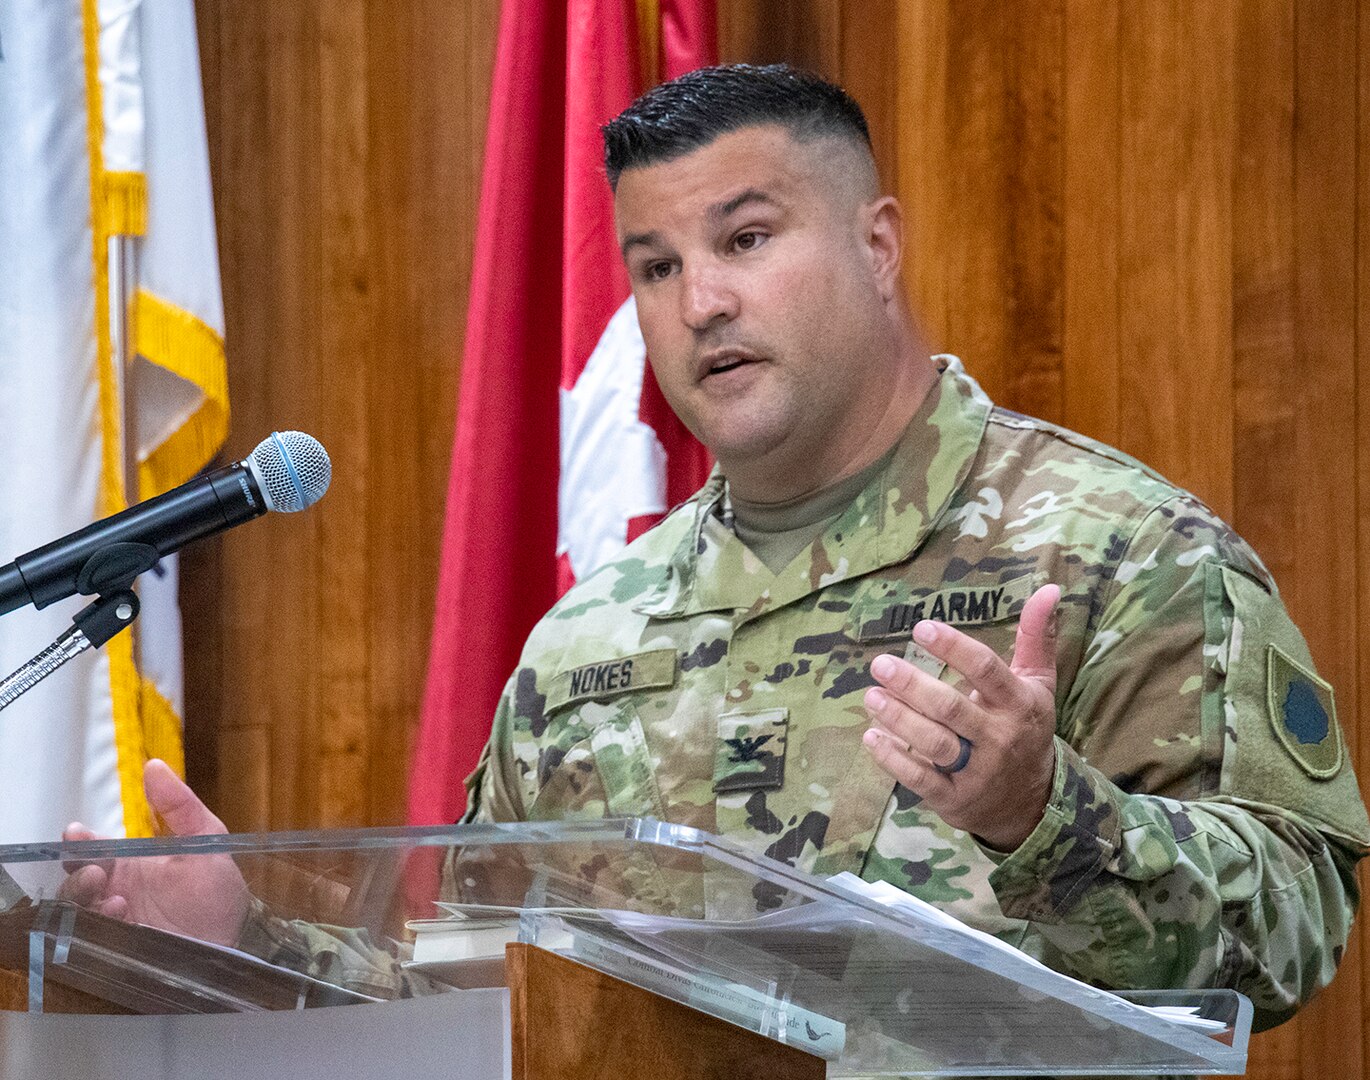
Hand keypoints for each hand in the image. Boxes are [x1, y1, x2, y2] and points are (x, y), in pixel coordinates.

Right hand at [57, 759, 249, 946]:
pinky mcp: (119, 947)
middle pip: (76, 877)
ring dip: (85, 895)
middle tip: (96, 871)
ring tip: (111, 893)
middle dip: (77, 870)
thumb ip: (180, 806)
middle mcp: (117, 890)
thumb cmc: (219, 891)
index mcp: (133, 864)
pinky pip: (93, 934)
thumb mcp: (206, 841)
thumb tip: (154, 766)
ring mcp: (115, 920)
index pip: (93, 849)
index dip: (79, 842)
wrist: (236, 940)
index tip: (75, 834)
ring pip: (78, 906)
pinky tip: (122, 912)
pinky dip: (101, 921)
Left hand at [862, 583, 1060, 851]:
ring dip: (898, 719)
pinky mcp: (954, 799)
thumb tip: (1049, 587)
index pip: (986, 670)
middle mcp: (999, 737)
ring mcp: (977, 772)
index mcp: (1019, 704)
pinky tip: (871, 736)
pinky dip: (893, 759)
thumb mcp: (1038, 684)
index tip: (921, 628)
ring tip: (870, 696)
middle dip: (912, 686)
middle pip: (951, 709)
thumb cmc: (1026, 729)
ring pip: (934, 743)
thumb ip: (1036, 637)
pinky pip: (921, 779)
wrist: (1032, 803)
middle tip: (880, 664)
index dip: (954, 648)